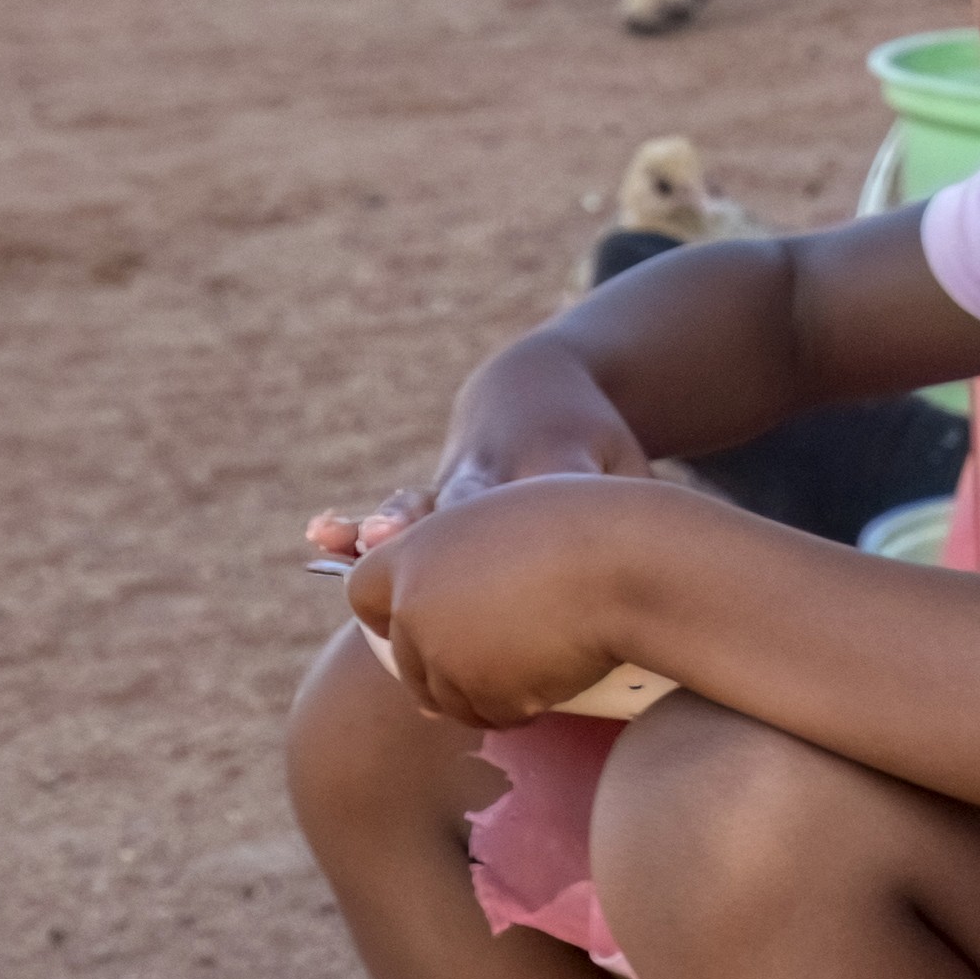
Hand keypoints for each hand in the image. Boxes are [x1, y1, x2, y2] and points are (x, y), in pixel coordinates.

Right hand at [321, 348, 654, 556]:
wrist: (539, 388)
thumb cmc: (602, 450)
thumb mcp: (634, 473)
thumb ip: (637, 521)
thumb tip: (660, 590)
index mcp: (561, 464)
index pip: (552, 496)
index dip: (544, 529)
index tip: (539, 562)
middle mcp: (502, 471)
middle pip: (475, 502)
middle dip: (450, 524)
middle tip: (413, 537)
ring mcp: (460, 480)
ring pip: (421, 506)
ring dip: (390, 523)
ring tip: (359, 540)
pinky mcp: (436, 493)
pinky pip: (393, 508)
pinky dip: (356, 524)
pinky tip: (319, 536)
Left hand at [339, 474, 672, 725]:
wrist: (635, 562)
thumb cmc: (590, 529)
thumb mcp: (507, 521)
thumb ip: (463, 562)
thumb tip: (437, 593)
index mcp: (412, 550)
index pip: (363, 596)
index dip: (399, 613)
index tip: (443, 618)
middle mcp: (414, 605)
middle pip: (407, 662)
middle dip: (450, 666)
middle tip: (508, 652)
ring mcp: (445, 654)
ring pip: (448, 698)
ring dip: (489, 691)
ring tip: (545, 660)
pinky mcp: (484, 693)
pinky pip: (496, 715)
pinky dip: (525, 705)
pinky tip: (562, 674)